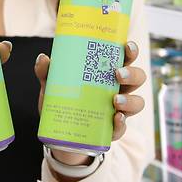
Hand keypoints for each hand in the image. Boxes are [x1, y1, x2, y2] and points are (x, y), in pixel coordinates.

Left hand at [34, 42, 145, 171]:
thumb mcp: (53, 85)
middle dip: (132, 74)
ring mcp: (119, 110)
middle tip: (117, 73)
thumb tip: (43, 58)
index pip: (126, 57)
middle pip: (138, 77)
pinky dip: (121, 123)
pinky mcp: (114, 129)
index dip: (131, 50)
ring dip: (130, 100)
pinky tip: (114, 118)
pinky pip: (124, 127)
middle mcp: (119, 89)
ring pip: (137, 102)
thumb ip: (47, 72)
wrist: (60, 135)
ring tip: (115, 100)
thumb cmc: (64, 102)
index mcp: (108, 72)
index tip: (126, 46)